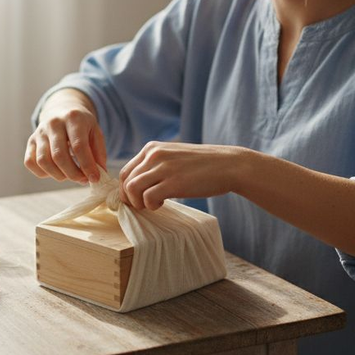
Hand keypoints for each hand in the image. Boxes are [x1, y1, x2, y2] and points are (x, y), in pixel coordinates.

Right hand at [25, 90, 106, 182]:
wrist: (62, 111)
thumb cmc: (82, 126)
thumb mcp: (96, 133)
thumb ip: (99, 153)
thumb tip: (98, 175)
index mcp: (73, 118)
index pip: (79, 146)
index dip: (87, 165)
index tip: (95, 179)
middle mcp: (53, 123)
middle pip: (59, 156)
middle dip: (73, 174)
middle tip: (83, 180)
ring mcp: (39, 132)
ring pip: (43, 161)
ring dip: (59, 175)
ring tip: (70, 175)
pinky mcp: (30, 141)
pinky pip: (31, 163)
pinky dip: (43, 173)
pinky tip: (56, 171)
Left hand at [118, 142, 249, 209]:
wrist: (230, 165)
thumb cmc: (203, 165)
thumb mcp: (173, 157)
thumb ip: (155, 165)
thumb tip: (137, 185)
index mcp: (152, 148)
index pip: (125, 172)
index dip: (126, 190)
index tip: (136, 199)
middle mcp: (154, 155)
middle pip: (125, 182)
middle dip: (131, 199)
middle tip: (145, 205)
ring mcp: (163, 168)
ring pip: (132, 189)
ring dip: (139, 203)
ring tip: (154, 204)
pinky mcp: (173, 182)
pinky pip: (147, 198)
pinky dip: (151, 206)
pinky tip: (163, 204)